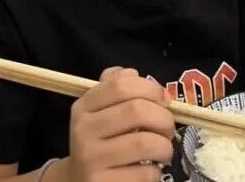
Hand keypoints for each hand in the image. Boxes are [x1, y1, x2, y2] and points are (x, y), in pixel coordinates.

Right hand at [65, 67, 174, 181]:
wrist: (77, 181)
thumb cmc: (101, 141)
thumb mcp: (102, 112)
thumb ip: (116, 88)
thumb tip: (132, 73)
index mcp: (84, 107)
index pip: (121, 85)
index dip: (152, 89)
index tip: (164, 100)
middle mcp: (83, 131)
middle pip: (138, 111)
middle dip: (164, 119)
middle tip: (167, 129)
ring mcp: (91, 160)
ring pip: (147, 143)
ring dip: (165, 146)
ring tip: (162, 151)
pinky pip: (146, 173)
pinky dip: (156, 171)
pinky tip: (148, 169)